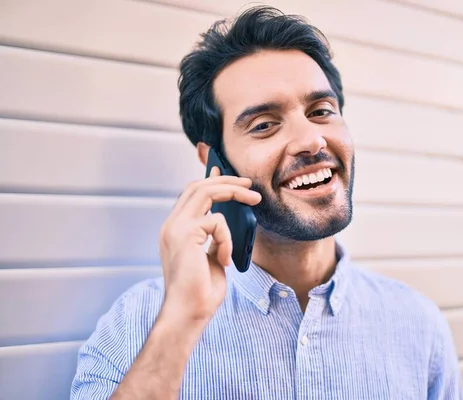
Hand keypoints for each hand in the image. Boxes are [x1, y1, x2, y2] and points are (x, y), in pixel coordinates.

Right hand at [158, 167, 260, 325]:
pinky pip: (217, 221)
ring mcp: (175, 228)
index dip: (210, 179)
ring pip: (205, 191)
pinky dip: (228, 239)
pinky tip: (225, 260)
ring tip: (254, 200)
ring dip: (233, 192)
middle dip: (227, 181)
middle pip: (199, 186)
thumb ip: (214, 237)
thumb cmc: (201, 291)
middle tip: (250, 185)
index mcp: (175, 229)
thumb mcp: (211, 256)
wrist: (189, 312)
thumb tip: (224, 218)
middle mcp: (171, 225)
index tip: (224, 169)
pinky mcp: (185, 234)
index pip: (192, 194)